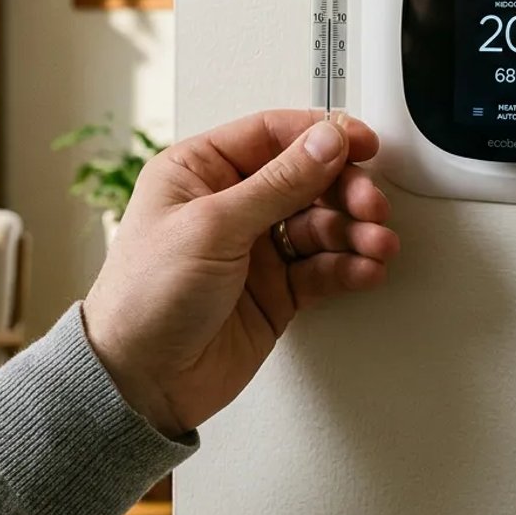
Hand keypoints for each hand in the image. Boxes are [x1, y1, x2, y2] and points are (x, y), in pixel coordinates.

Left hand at [82, 110, 398, 437]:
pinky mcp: (273, 291)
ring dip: (353, 231)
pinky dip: (347, 266)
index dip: (320, 135)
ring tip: (376, 244)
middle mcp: (227, 205)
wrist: (140, 379)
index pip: (270, 135)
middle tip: (370, 205)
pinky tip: (364, 269)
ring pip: (319, 225)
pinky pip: (321, 268)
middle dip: (344, 189)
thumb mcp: (213, 225)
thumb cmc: (145, 296)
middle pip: (305, 178)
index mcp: (198, 171)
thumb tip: (324, 141)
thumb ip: (277, 183)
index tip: (361, 143)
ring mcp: (253, 249)